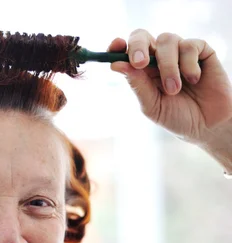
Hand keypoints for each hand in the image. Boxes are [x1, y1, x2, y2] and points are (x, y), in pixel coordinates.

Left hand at [108, 29, 231, 144]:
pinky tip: (193, 80)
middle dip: (138, 46)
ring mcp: (179, 52)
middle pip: (142, 36)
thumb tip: (116, 64)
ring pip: (166, 40)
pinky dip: (188, 64)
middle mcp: (157, 57)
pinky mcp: (201, 50)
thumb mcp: (151, 105)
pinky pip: (190, 45)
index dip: (118, 46)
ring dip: (167, 66)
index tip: (115, 47)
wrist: (207, 125)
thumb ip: (137, 84)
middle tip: (139, 63)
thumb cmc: (176, 116)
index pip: (125, 50)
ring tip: (173, 89)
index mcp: (141, 70)